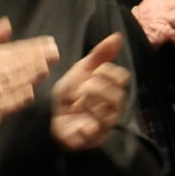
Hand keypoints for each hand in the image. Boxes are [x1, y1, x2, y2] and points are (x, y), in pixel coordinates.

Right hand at [0, 17, 57, 145]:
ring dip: (29, 75)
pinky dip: (17, 98)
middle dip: (35, 58)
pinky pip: (3, 105)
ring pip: (9, 83)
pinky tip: (31, 92)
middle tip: (54, 52)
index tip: (48, 42)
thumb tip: (6, 23)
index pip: (8, 51)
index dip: (30, 46)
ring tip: (47, 67)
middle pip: (11, 65)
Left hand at [50, 34, 131, 151]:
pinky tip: (79, 123)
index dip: (107, 71)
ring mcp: (104, 124)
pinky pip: (97, 133)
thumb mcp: (81, 70)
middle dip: (98, 88)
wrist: (51, 119)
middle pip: (119, 96)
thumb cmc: (70, 95)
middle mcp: (112, 108)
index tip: (91, 72)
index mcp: (111, 89)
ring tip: (77, 103)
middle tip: (82, 87)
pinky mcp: (93, 139)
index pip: (122, 77)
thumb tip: (117, 36)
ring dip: (90, 104)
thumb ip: (99, 55)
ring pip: (109, 114)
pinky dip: (87, 126)